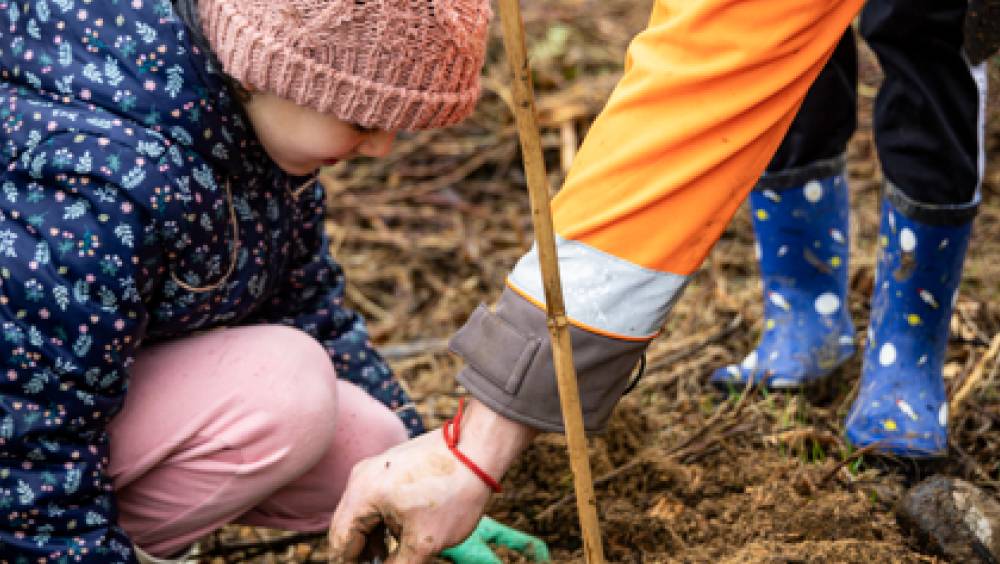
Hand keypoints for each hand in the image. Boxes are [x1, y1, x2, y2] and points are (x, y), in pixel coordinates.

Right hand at [328, 399, 537, 562]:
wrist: (478, 447)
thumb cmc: (454, 491)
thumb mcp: (425, 542)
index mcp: (363, 494)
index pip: (342, 542)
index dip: (352, 563)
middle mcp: (362, 477)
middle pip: (347, 527)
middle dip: (360, 553)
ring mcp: (376, 468)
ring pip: (362, 513)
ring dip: (372, 539)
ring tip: (389, 557)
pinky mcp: (391, 465)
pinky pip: (375, 499)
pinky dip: (382, 520)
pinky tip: (398, 535)